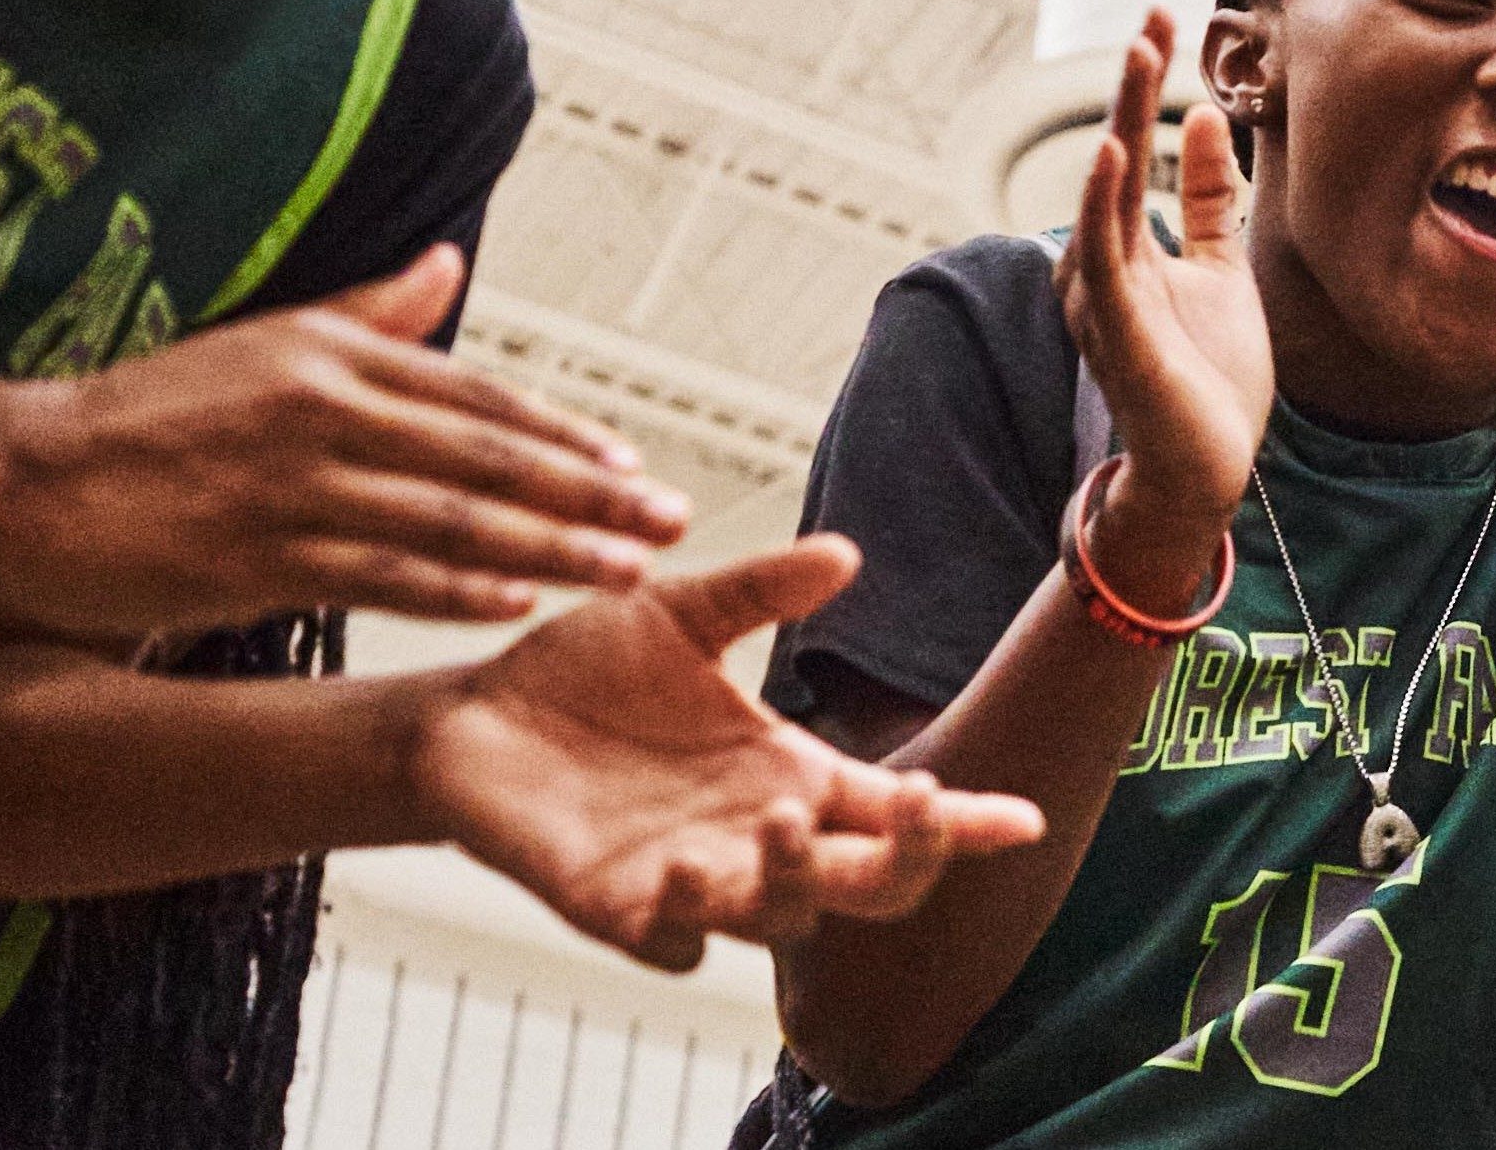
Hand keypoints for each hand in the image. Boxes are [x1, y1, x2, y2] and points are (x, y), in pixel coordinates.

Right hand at [0, 245, 686, 632]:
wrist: (13, 471)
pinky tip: (514, 601)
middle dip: (592, 492)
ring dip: (548, 545)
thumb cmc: (143, 413)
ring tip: (623, 569)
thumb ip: (368, 312)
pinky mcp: (254, 554)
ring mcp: (292, 484)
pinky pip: (377, 573)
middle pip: (489, 455)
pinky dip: (454, 588)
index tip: (637, 466)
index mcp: (332, 356)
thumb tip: (449, 262)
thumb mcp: (264, 340)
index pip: (482, 399)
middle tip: (670, 520)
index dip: (568, 435)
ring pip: (451, 518)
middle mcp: (326, 410)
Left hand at [414, 536, 1045, 969]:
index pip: (896, 812)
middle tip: (918, 800)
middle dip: (910, 857)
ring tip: (777, 823)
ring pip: (780, 919)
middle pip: (869, 883)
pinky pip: (668, 942)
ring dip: (794, 880)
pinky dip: (686, 922)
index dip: (965, 822)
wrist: (468, 718)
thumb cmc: (582, 673)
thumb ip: (762, 589)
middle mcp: (755, 837)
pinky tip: (683, 874)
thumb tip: (847, 553)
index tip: (1026, 819)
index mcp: (787, 772)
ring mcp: (692, 879)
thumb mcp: (681, 614)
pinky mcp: (614, 905)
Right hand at [1057, 13, 1268, 584]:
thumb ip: (1210, 202)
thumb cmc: (1209, 378)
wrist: (1207, 472)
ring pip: (1107, 192)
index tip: (1166, 19)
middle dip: (1134, 85)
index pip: (1135, 151)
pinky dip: (1101, 200)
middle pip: (1115, 156)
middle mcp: (1103, 265)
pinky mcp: (1120, 332)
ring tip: (1138, 55)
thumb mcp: (1221, 271)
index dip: (1149, 87)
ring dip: (1121, 120)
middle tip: (1151, 14)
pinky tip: (1108, 150)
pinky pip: (1103, 256)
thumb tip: (1209, 121)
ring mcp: (1105, 297)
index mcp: (1126, 249)